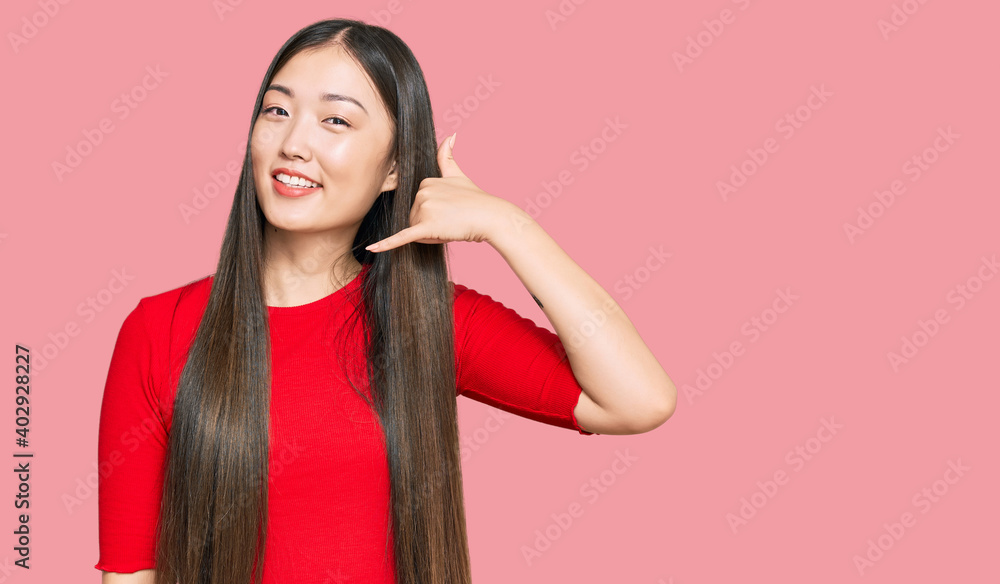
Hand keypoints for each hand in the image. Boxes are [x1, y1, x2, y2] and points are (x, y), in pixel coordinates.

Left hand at [365, 133, 512, 251]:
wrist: (490, 216)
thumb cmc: (476, 200)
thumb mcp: (458, 174)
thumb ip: (448, 156)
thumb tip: (452, 134)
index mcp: (425, 182)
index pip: (419, 207)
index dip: (433, 214)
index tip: (450, 212)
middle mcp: (422, 192)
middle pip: (415, 219)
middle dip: (431, 226)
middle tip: (452, 223)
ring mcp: (424, 208)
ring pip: (415, 230)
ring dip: (430, 236)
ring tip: (450, 229)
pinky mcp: (426, 226)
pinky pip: (403, 237)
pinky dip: (387, 244)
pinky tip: (373, 248)